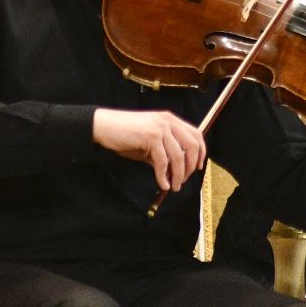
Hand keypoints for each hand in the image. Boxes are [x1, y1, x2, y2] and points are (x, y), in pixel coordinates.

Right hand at [92, 108, 206, 191]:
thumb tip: (174, 173)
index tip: (198, 167)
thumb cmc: (125, 135)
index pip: (196, 134)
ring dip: (178, 175)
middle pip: (192, 145)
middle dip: (191, 166)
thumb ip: (164, 153)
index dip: (201, 152)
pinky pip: (162, 162)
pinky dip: (164, 176)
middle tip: (184, 180)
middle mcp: (168, 121)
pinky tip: (163, 184)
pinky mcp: (151, 137)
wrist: (104, 127)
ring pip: (178, 156)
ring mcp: (160, 128)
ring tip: (174, 187)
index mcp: (170, 119)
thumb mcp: (149, 143)